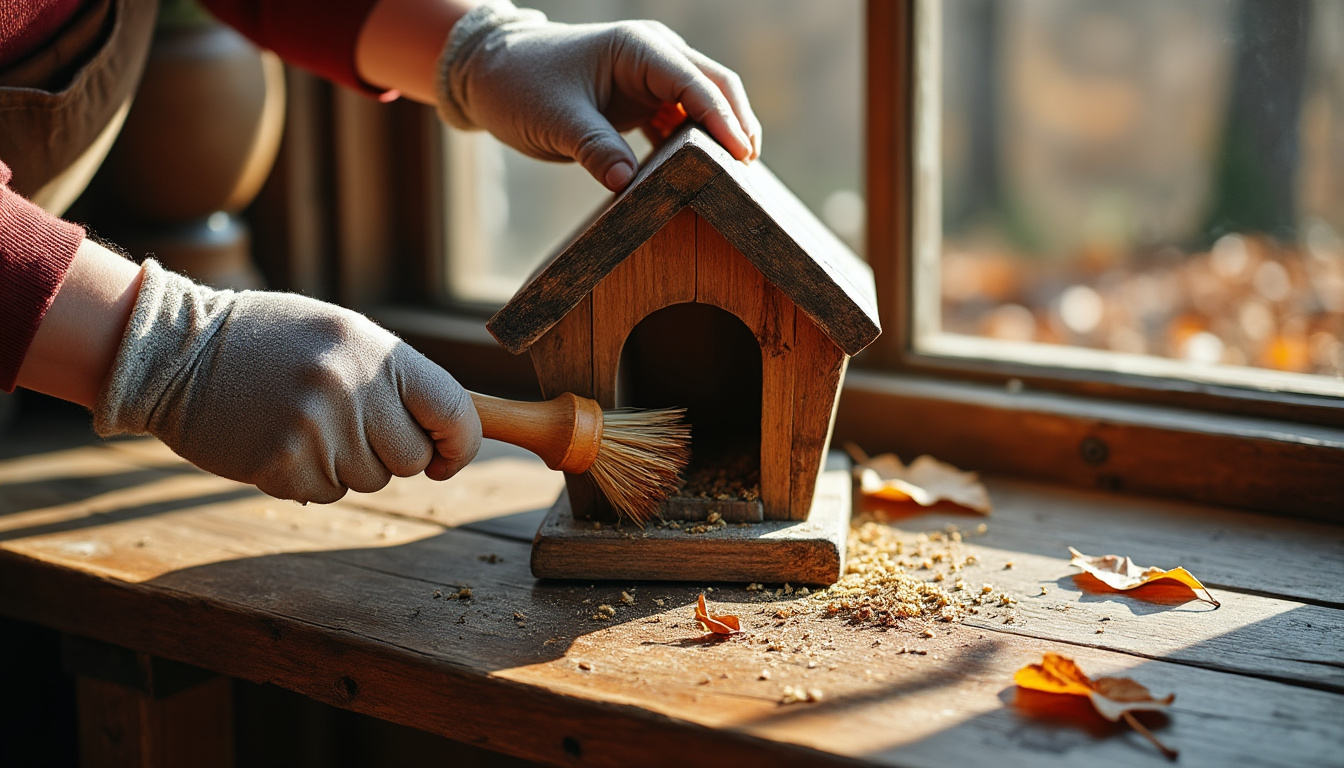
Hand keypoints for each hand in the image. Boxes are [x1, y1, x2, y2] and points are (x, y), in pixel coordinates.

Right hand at [93, 261, 480, 502]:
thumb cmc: (270, 342)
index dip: (460, 443)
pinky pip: (327, 493)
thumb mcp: (342, 337)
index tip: (447, 455)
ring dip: (347, 464)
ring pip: (371, 479)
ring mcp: (318, 429)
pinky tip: (280, 440)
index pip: (453, 410)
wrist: (176, 350)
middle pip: (412, 457)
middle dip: (393, 454)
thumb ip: (395, 379)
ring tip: (306, 422)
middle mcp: (354, 389)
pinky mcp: (283, 465)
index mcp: (378, 352)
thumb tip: (449, 430)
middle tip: (352, 427)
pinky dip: (311, 477)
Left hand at [435, 0, 761, 189]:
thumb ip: (595, 149)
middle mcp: (653, 55)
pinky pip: (683, 120)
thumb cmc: (521, 87)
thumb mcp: (555, 120)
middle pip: (713, 87)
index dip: (722, 119)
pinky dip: (697, 144)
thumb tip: (628, 183)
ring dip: (720, 136)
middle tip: (749, 171)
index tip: (743, 155)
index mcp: (636, 48)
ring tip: (737, 178)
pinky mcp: (644, 98)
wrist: (491, 74)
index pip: (694, 83)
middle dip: (735, 125)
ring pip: (704, 103)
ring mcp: (651, 76)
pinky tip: (707, 173)